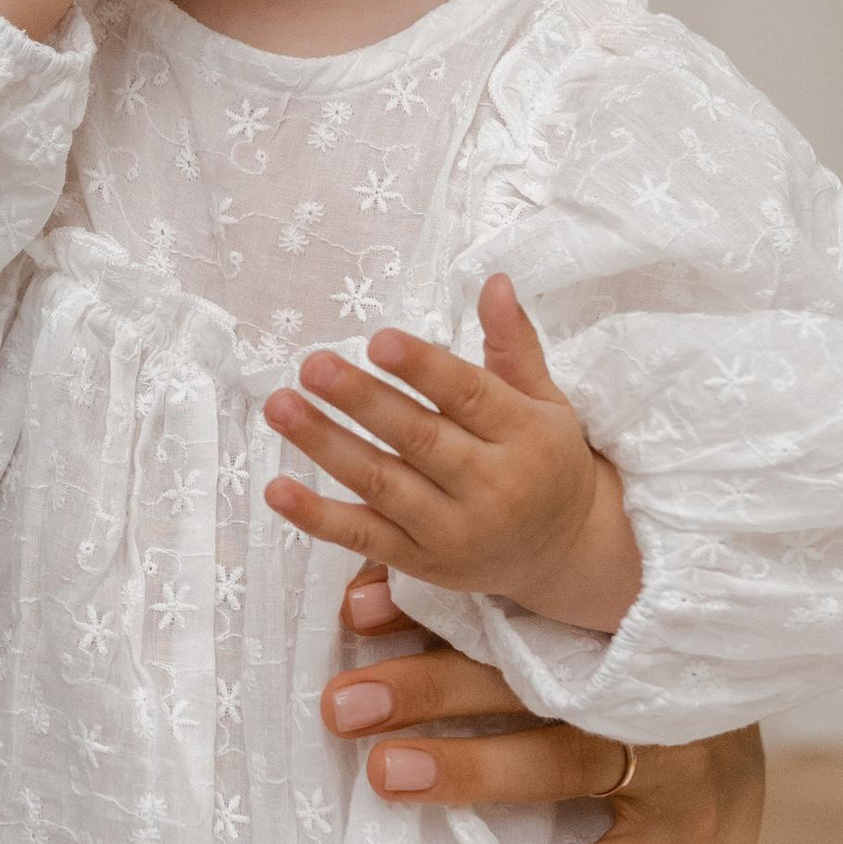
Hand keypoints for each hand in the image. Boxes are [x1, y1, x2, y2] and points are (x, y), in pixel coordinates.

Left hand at [265, 272, 641, 632]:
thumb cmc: (546, 461)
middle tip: (313, 366)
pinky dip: (316, 517)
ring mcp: (453, 530)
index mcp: (525, 436)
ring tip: (281, 407)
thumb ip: (513, 345)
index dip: (423, 369)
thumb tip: (494, 281)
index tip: (379, 340)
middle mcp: (491, 486)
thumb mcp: (546, 401)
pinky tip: (276, 488)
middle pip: (418, 437)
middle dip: (361, 400)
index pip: (469, 396)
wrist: (565, 553)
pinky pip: (362, 537)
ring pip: (382, 484)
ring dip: (326, 445)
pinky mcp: (421, 561)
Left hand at [320, 561, 764, 843]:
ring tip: (389, 774)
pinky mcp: (689, 830)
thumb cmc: (618, 692)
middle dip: (427, 687)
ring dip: (475, 767)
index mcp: (596, 630)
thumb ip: (464, 621)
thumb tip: (358, 602)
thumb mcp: (560, 647)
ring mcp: (667, 757)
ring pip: (564, 758)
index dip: (427, 611)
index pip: (504, 611)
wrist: (735, 763)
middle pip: (521, 680)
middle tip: (342, 705)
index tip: (352, 615)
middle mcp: (631, 685)